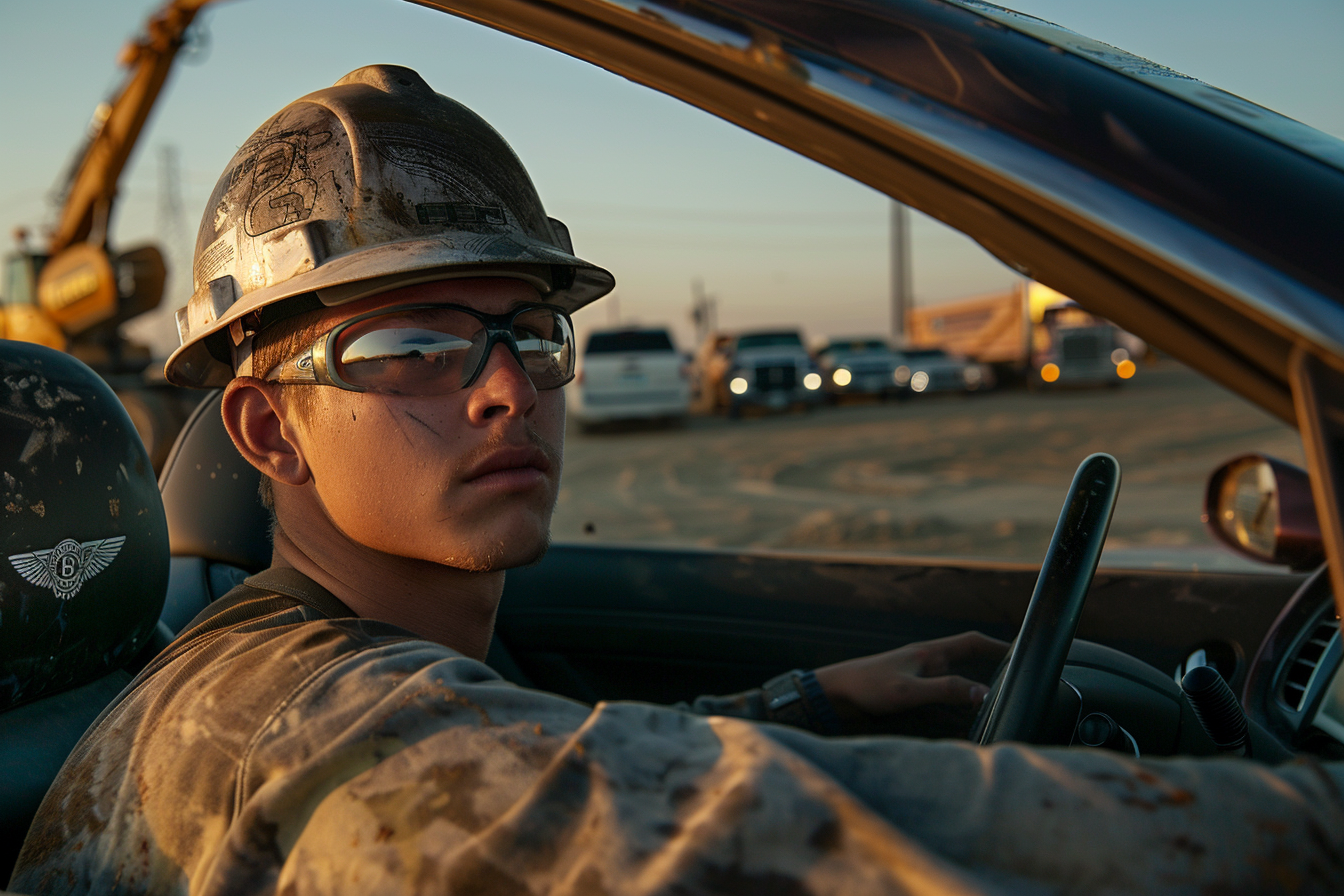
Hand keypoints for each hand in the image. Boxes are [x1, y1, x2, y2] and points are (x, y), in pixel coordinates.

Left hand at [812, 632, 1008, 719]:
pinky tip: (962, 715)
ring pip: (956, 677)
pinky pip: (941, 692)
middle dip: (992, 667)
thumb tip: (984, 693)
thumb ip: (946, 691)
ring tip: (997, 700)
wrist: (834, 695)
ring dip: (974, 686)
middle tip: (1016, 681)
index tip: (1022, 654)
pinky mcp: (908, 691)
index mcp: (930, 653)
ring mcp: (918, 676)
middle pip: (968, 659)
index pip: (972, 642)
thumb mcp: (909, 691)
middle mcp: (927, 661)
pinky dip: (956, 701)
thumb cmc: (867, 687)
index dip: (998, 646)